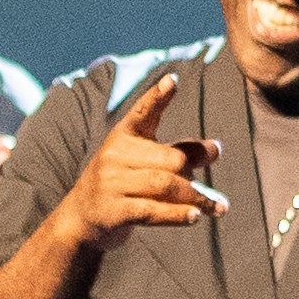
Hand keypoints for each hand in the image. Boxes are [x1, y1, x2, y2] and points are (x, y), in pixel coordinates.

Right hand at [52, 75, 225, 253]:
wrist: (81, 218)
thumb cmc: (122, 183)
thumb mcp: (147, 163)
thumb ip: (182, 153)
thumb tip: (218, 148)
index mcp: (124, 135)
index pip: (143, 112)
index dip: (157, 96)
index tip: (172, 80)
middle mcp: (115, 154)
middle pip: (172, 159)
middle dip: (192, 174)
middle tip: (207, 192)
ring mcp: (111, 182)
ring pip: (166, 185)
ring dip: (196, 197)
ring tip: (217, 206)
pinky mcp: (114, 210)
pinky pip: (153, 210)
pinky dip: (178, 215)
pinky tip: (196, 217)